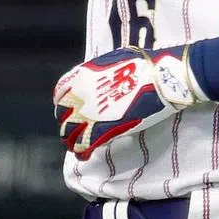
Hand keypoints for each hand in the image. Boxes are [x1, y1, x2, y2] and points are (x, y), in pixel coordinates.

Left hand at [53, 45, 201, 158]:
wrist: (158, 78)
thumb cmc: (141, 66)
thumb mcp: (111, 62)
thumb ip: (99, 74)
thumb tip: (101, 80)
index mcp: (80, 76)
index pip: (60, 94)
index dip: (63, 105)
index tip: (67, 111)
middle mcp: (79, 94)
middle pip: (62, 114)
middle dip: (65, 124)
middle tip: (70, 131)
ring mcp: (89, 113)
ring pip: (69, 131)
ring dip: (70, 140)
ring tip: (73, 146)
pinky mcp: (104, 129)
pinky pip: (84, 143)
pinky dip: (82, 151)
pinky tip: (83, 155)